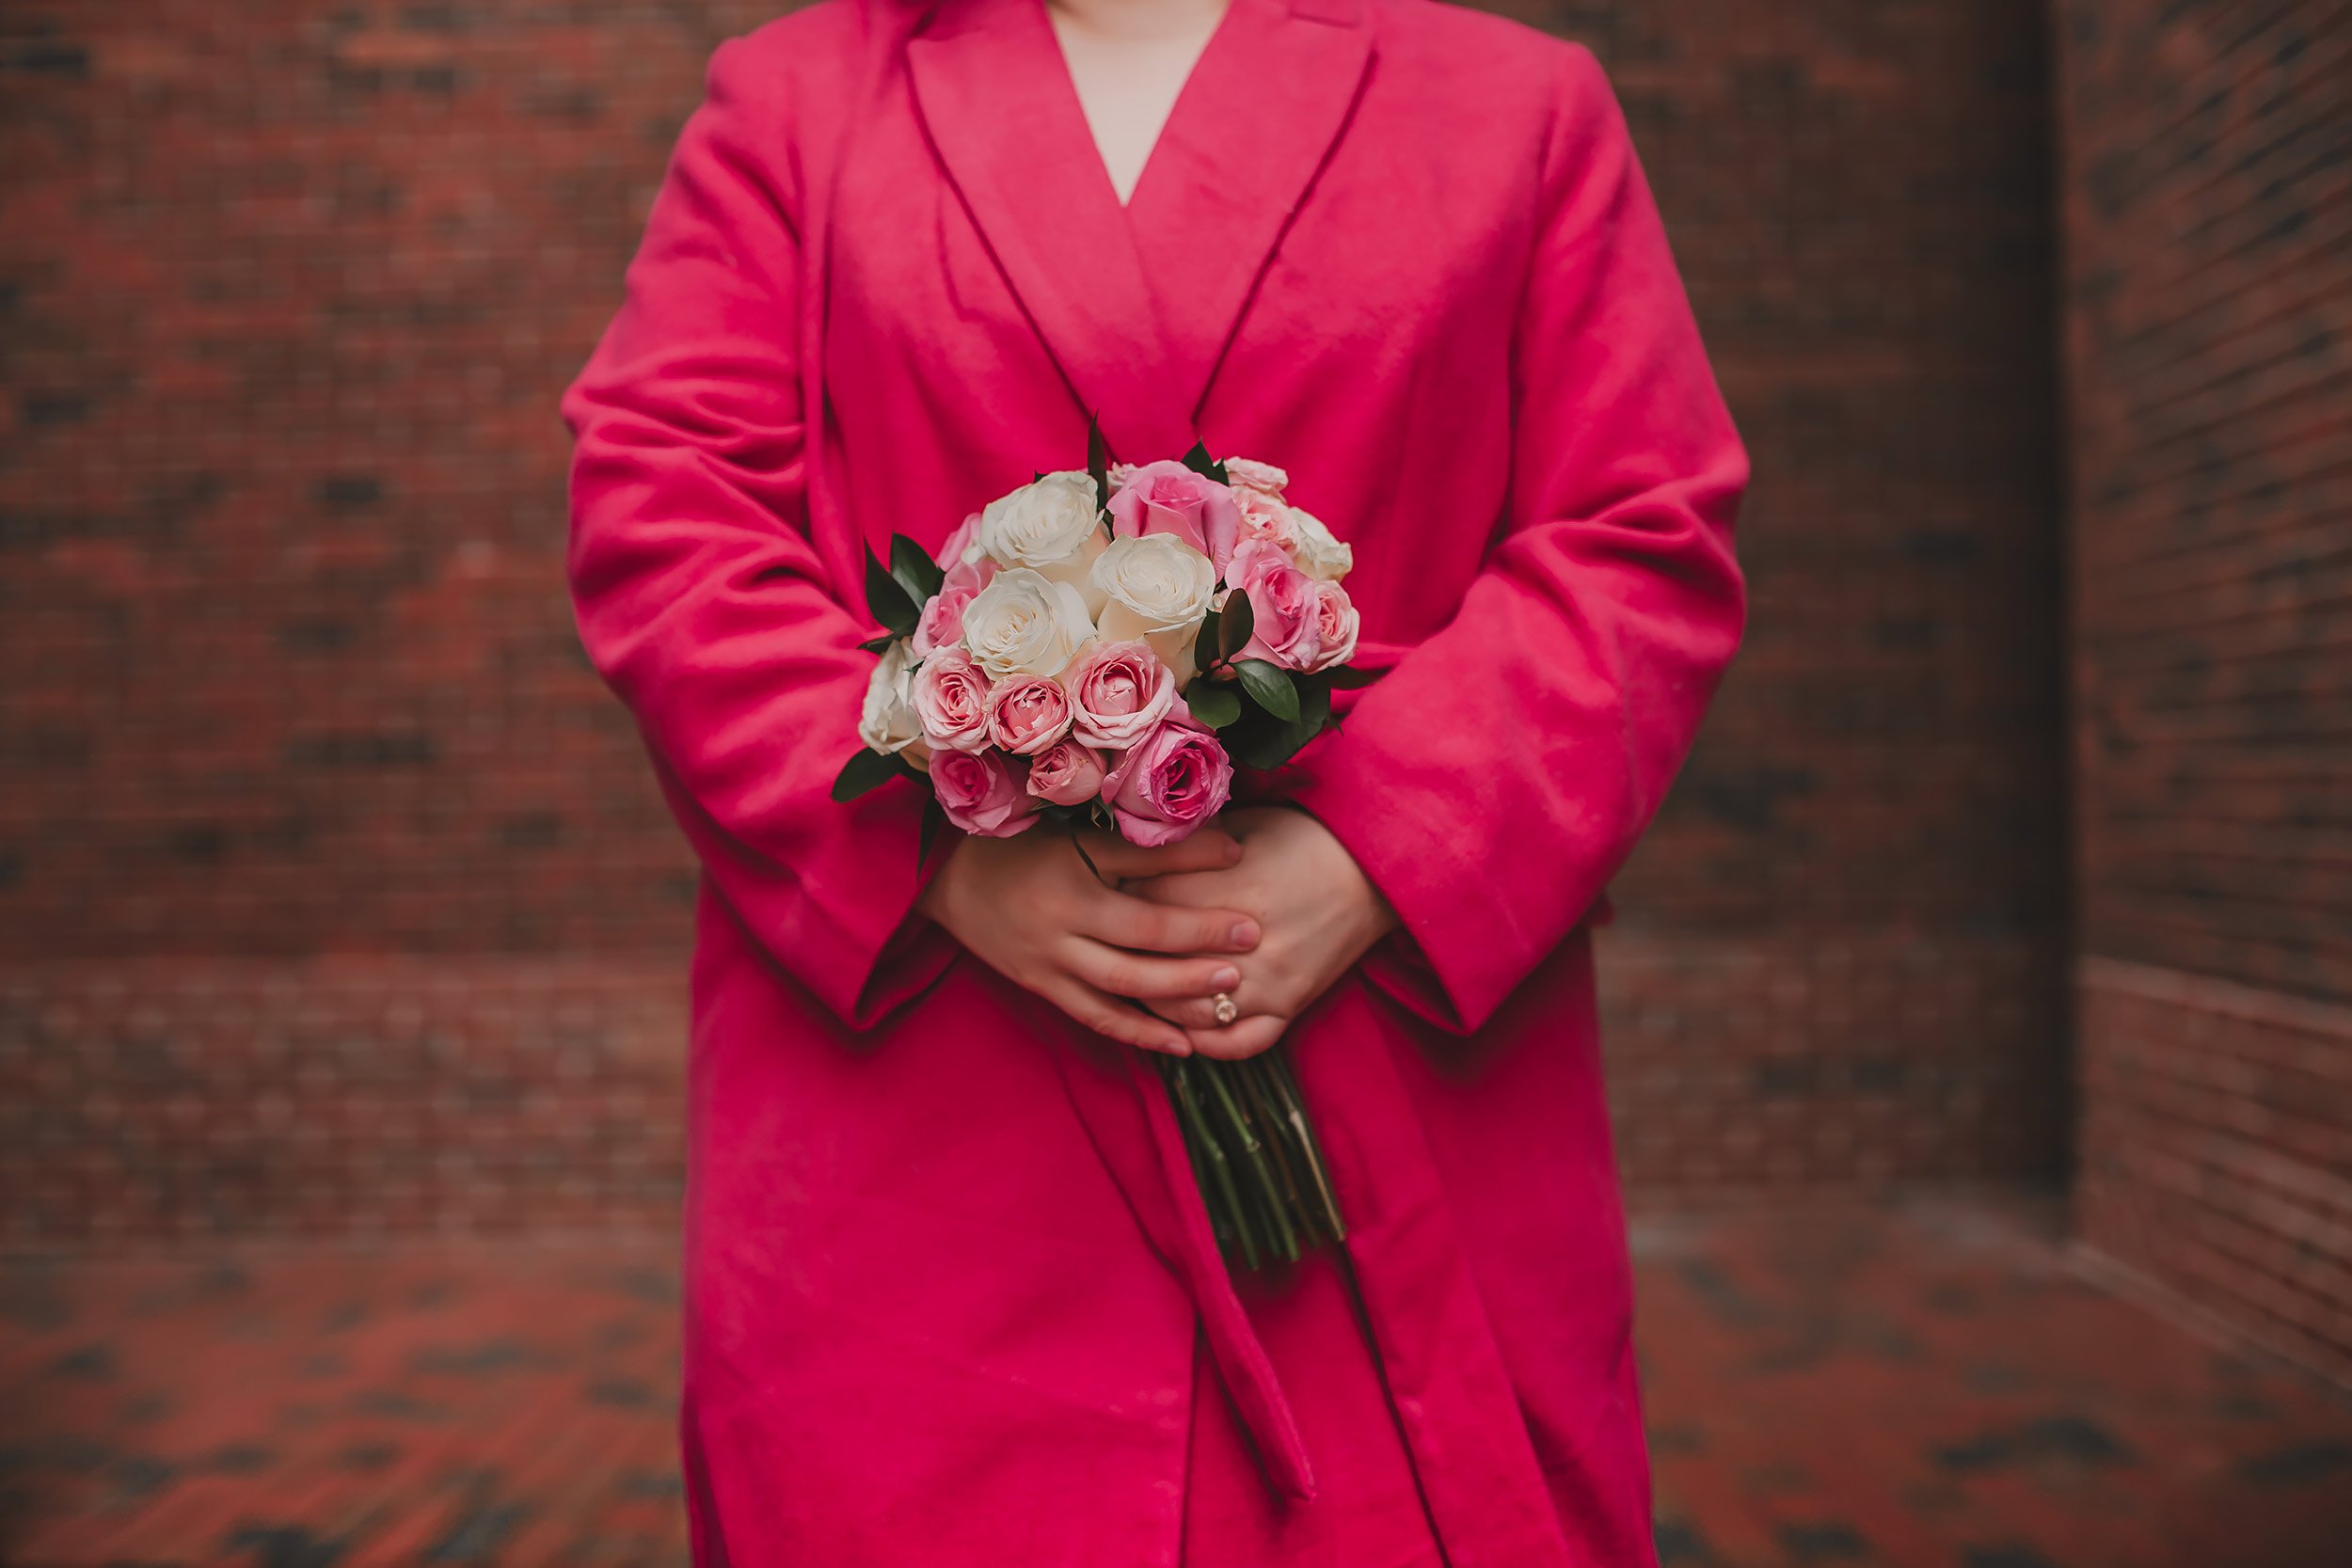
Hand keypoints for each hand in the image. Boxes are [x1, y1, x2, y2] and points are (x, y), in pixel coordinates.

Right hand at [917, 825, 1263, 1053]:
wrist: (946, 875)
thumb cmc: (1022, 843)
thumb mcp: (1082, 836)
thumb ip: (1151, 847)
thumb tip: (1231, 845)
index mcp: (1071, 891)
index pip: (1146, 912)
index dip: (1199, 916)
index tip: (1248, 911)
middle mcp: (1059, 936)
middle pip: (1137, 960)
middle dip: (1196, 964)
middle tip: (1248, 960)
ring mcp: (1049, 968)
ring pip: (1118, 996)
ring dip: (1174, 1004)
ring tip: (1226, 1005)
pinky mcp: (1043, 988)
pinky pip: (1095, 1018)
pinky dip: (1138, 1034)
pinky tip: (1180, 1044)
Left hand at [1129, 807, 1395, 1058]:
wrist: (1372, 867)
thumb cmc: (1304, 838)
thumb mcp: (1242, 829)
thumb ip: (1189, 849)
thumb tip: (1137, 856)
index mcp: (1222, 891)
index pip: (1144, 910)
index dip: (1119, 904)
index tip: (1107, 899)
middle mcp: (1239, 944)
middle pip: (1158, 967)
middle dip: (1129, 959)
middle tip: (1111, 949)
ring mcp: (1266, 981)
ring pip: (1189, 1014)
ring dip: (1158, 1006)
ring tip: (1140, 989)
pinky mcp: (1289, 1005)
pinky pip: (1240, 1043)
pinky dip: (1209, 1044)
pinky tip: (1187, 1032)